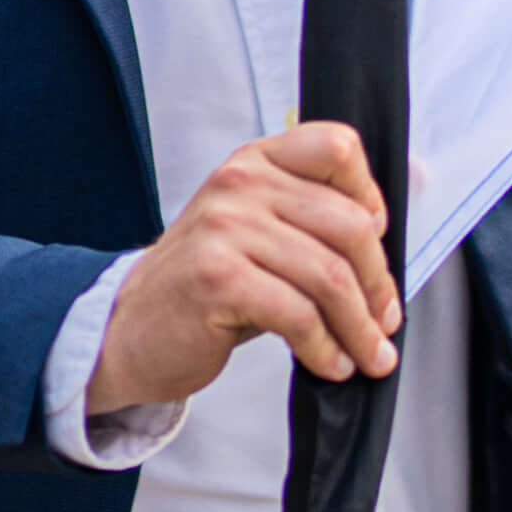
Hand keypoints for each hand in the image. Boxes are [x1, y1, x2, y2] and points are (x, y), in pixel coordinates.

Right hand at [88, 122, 400, 416]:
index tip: (378, 242)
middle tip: (385, 321)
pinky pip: (299, 315)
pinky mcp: (219, 279)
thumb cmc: (205, 285)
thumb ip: (306, 219)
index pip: (336, 147)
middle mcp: (240, 182)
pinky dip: (325, 347)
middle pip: (347, 223)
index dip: (370, 195)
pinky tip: (331, 364)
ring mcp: (226, 228)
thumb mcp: (253, 230)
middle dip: (378, 282)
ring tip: (369, 354)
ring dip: (359, 326)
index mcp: (255, 160)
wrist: (125, 330)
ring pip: (329, 275)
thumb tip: (385, 232)